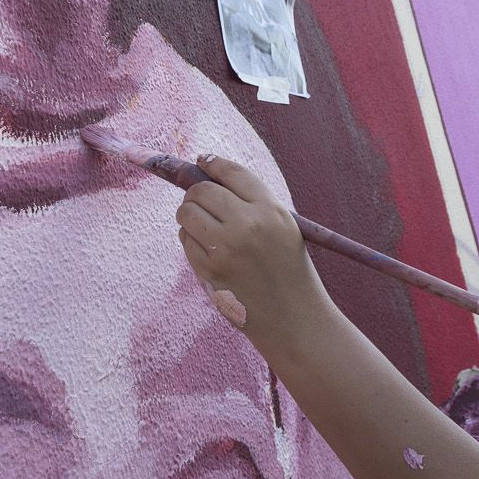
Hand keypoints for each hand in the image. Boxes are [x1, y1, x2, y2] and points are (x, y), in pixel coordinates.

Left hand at [175, 154, 321, 336]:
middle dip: (195, 193)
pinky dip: (190, 240)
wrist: (294, 318)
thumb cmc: (289, 269)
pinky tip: (209, 251)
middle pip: (202, 190)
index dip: (213, 163)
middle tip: (200, 201)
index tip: (203, 160)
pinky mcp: (209, 269)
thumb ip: (253, 203)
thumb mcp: (283, 228)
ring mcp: (226, 248)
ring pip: (187, 213)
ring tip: (204, 228)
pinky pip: (185, 240)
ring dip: (189, 216)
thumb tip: (209, 176)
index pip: (233, 173)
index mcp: (271, 210)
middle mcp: (248, 224)